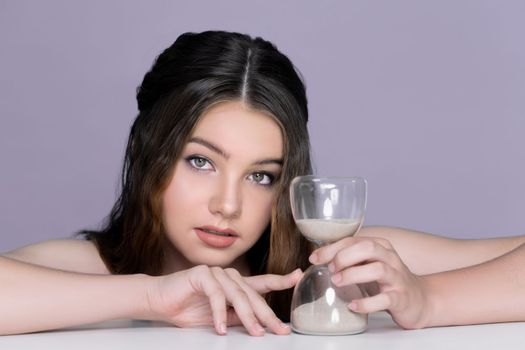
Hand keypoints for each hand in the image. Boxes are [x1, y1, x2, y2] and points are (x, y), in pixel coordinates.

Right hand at [145, 265, 302, 335]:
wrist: (159, 302)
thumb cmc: (187, 309)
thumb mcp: (219, 319)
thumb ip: (237, 317)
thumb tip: (259, 325)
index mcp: (235, 285)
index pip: (261, 282)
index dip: (280, 280)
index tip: (298, 276)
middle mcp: (229, 276)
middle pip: (253, 294)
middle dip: (267, 314)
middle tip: (278, 329)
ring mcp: (216, 273)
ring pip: (238, 295)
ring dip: (247, 316)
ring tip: (254, 332)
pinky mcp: (202, 274)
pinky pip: (216, 295)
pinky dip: (219, 313)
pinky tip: (221, 327)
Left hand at [309, 236, 429, 328]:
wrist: (420, 300)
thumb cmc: (387, 281)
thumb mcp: (369, 264)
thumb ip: (349, 259)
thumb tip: (318, 258)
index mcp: (380, 247)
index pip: (354, 240)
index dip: (332, 248)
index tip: (314, 258)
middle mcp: (390, 259)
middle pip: (368, 248)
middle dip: (344, 256)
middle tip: (330, 269)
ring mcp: (397, 278)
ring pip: (377, 269)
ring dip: (353, 275)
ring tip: (337, 282)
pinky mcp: (401, 298)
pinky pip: (385, 299)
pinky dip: (367, 303)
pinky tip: (353, 305)